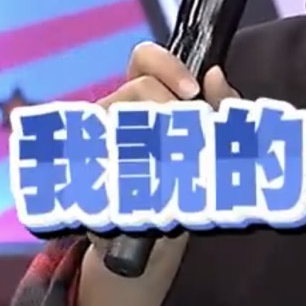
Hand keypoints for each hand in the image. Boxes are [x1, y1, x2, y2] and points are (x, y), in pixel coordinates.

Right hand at [84, 42, 238, 258]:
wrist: (153, 246)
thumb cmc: (184, 186)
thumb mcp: (213, 143)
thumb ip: (221, 107)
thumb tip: (215, 73)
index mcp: (142, 98)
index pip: (143, 59)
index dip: (167, 65)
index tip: (193, 92)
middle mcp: (113, 113)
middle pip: (139, 88)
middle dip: (173, 113)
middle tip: (191, 143)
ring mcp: (95, 143)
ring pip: (124, 123)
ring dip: (160, 148)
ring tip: (177, 173)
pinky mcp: (84, 176)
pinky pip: (108, 165)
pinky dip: (140, 180)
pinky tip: (156, 194)